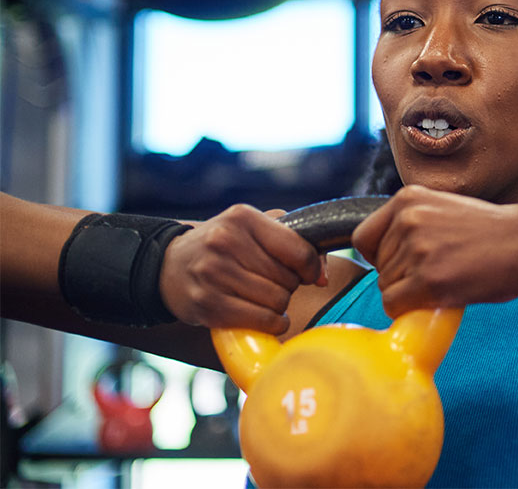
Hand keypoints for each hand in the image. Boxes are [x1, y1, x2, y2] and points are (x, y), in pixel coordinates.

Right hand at [159, 205, 323, 333]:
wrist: (170, 265)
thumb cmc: (225, 246)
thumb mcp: (256, 229)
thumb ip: (297, 241)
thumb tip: (323, 277)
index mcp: (242, 217)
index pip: (298, 249)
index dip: (312, 267)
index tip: (309, 274)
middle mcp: (225, 242)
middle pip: (288, 279)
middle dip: (290, 285)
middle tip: (275, 283)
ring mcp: (212, 274)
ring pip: (277, 301)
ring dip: (280, 306)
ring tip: (267, 298)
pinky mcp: (207, 304)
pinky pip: (261, 321)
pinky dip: (272, 323)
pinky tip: (265, 316)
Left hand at [351, 185, 517, 316]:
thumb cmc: (493, 231)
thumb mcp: (443, 209)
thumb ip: (413, 224)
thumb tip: (383, 259)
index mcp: (408, 197)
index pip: (364, 239)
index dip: (382, 257)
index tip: (406, 264)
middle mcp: (407, 219)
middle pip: (377, 267)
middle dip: (402, 277)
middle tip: (440, 273)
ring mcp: (417, 248)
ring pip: (386, 288)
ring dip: (411, 293)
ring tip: (448, 280)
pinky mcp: (428, 279)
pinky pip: (394, 305)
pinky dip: (410, 310)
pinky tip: (439, 298)